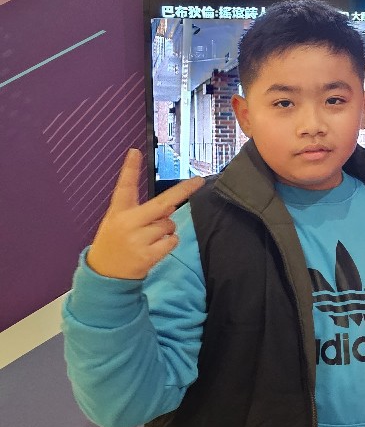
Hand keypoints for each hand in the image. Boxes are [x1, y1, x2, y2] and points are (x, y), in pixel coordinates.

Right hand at [86, 150, 204, 280]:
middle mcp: (127, 223)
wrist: (104, 274)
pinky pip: (171, 241)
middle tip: (198, 181)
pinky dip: (169, 242)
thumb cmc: (115, 242)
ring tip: (149, 238)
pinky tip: (155, 248)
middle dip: (183, 191)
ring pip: (168, 225)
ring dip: (167, 229)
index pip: (124, 187)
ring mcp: (137, 240)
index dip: (130, 169)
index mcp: (117, 212)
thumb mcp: (117, 222)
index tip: (134, 152)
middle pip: (161, 203)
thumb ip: (140, 212)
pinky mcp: (146, 255)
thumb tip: (170, 205)